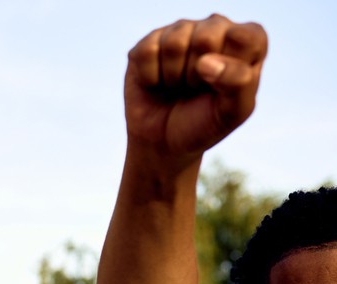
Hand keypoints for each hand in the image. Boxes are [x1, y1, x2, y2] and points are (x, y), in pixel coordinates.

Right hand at [124, 16, 266, 164]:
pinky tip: (156, 83)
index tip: (223, 87)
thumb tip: (206, 61)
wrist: (162, 142)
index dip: (231, 66)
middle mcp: (216, 29)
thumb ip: (239, 83)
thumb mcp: (233, 112)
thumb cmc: (204, 124)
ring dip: (172, 76)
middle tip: (196, 88)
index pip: (246, 37)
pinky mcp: (149, 42)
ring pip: (174, 43)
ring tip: (177, 85)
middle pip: (207, 37)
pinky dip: (150, 77)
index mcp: (247, 42)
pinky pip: (148, 52)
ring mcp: (181, 32)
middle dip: (197, 74)